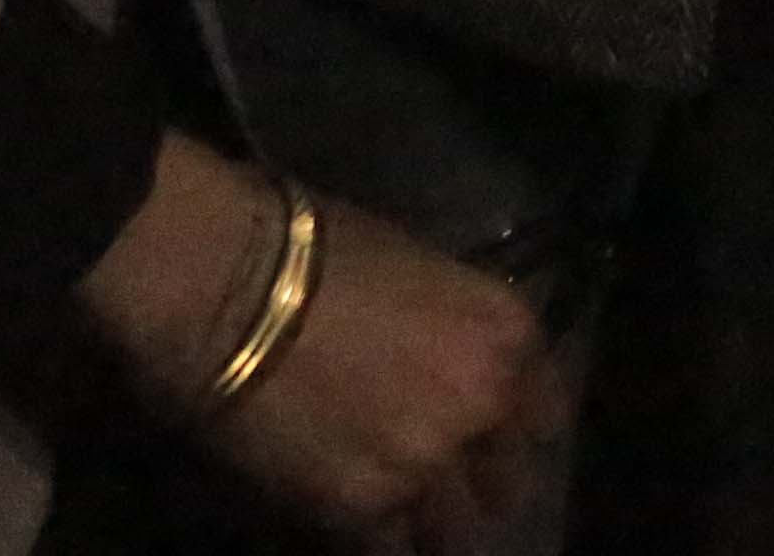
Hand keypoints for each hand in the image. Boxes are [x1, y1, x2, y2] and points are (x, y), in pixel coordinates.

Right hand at [81, 137, 563, 546]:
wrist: (228, 281)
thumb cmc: (314, 247)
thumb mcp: (418, 273)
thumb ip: (450, 334)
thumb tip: (442, 364)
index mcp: (507, 335)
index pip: (544, 414)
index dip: (510, 432)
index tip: (487, 442)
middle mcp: (485, 406)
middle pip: (507, 482)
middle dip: (474, 485)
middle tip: (438, 484)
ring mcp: (427, 464)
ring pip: (450, 531)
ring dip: (426, 524)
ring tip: (391, 508)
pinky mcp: (362, 509)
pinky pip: (386, 548)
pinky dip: (371, 537)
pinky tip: (344, 518)